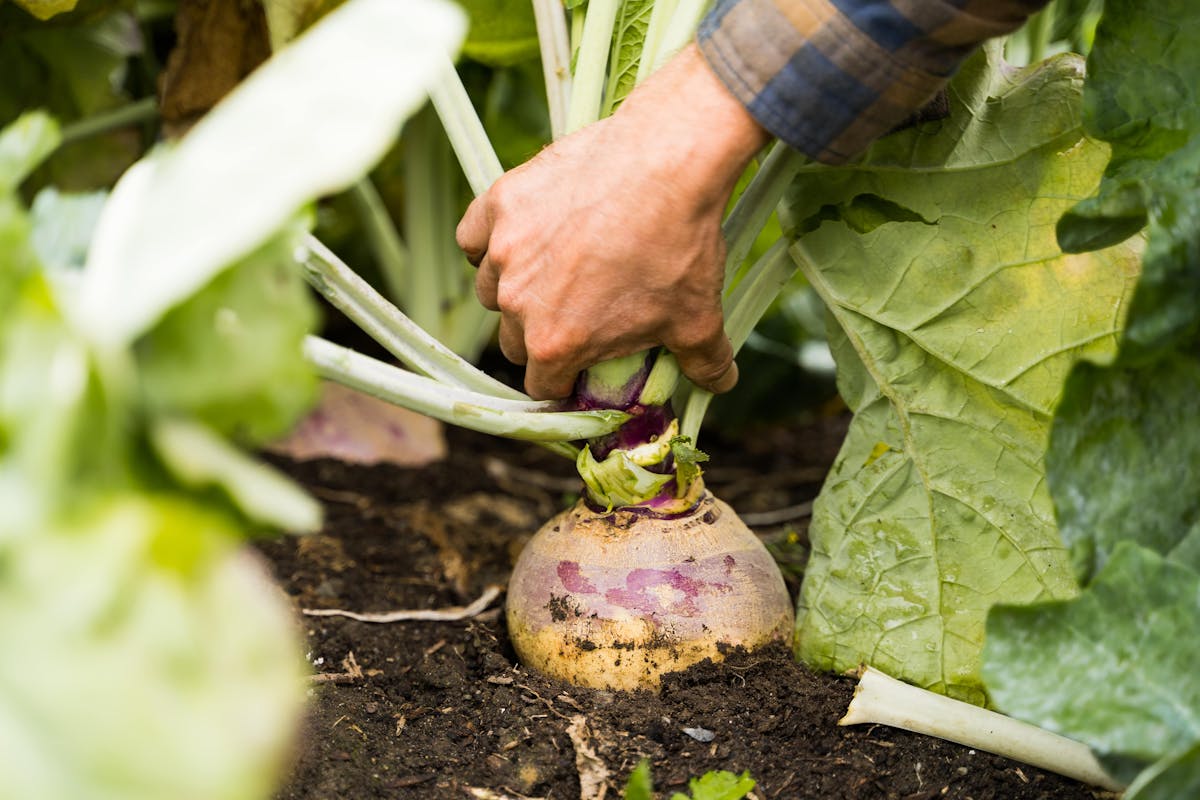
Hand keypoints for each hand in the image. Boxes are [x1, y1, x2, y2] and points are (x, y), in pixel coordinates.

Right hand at [456, 44, 768, 399]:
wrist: (668, 161)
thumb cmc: (681, 245)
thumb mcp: (699, 317)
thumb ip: (705, 362)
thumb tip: (719, 383)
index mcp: (556, 343)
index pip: (542, 385)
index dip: (565, 380)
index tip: (584, 364)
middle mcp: (518, 302)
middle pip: (513, 341)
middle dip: (541, 335)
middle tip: (577, 312)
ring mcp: (503, 250)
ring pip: (491, 290)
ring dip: (515, 290)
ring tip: (553, 270)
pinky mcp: (499, 203)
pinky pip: (473, 237)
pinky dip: (488, 241)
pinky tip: (520, 236)